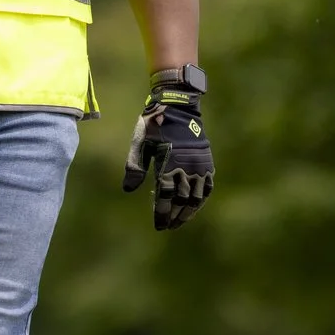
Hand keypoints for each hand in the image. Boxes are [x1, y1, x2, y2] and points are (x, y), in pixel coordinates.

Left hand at [122, 78, 212, 230]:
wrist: (178, 107)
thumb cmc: (154, 125)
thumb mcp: (140, 143)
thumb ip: (135, 166)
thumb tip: (128, 190)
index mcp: (169, 163)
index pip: (166, 196)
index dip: (162, 212)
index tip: (159, 226)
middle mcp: (186, 166)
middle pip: (182, 200)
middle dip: (174, 216)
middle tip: (167, 227)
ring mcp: (199, 165)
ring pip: (197, 197)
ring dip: (188, 212)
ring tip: (179, 222)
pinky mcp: (207, 163)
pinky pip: (207, 187)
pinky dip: (201, 200)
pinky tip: (194, 207)